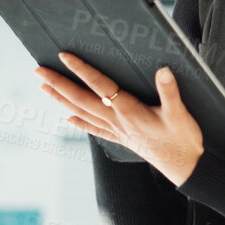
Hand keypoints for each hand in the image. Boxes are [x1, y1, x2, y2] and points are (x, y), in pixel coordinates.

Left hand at [35, 52, 203, 186]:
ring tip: (44, 88)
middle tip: (38, 70)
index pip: (99, 86)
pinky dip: (79, 123)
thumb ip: (170, 92)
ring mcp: (117, 131)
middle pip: (80, 99)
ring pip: (82, 113)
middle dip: (58, 84)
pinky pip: (94, 129)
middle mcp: (117, 121)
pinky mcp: (122, 139)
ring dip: (61, 100)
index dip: (81, 70)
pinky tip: (67, 119)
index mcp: (129, 111)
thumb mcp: (180, 114)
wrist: (186, 168)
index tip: (65, 57)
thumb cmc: (183, 141)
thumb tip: (163, 70)